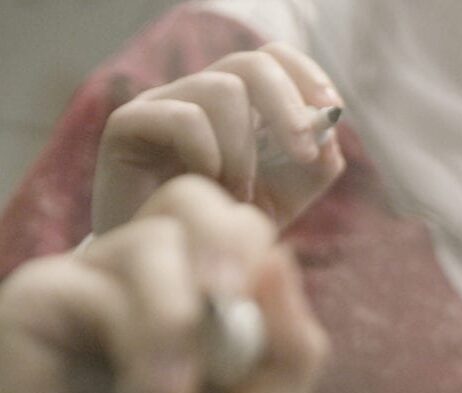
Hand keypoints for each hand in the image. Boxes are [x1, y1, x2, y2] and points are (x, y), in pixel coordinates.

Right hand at [0, 175, 327, 392]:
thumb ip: (291, 353)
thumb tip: (284, 260)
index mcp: (209, 301)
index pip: (245, 227)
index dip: (261, 254)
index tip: (265, 326)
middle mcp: (154, 278)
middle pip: (198, 198)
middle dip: (230, 247)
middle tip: (230, 308)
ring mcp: (97, 280)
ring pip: (159, 238)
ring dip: (180, 328)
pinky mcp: (46, 294)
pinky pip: (107, 287)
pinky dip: (140, 352)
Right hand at [92, 42, 345, 231]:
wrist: (174, 266)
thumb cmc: (225, 230)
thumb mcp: (285, 201)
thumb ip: (315, 167)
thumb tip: (328, 129)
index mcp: (240, 104)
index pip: (274, 58)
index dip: (307, 75)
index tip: (333, 111)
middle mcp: (200, 95)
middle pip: (252, 64)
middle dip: (289, 108)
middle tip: (303, 154)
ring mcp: (162, 105)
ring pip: (222, 90)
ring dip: (244, 150)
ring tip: (239, 194)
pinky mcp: (128, 125)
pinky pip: (182, 117)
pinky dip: (208, 155)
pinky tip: (206, 187)